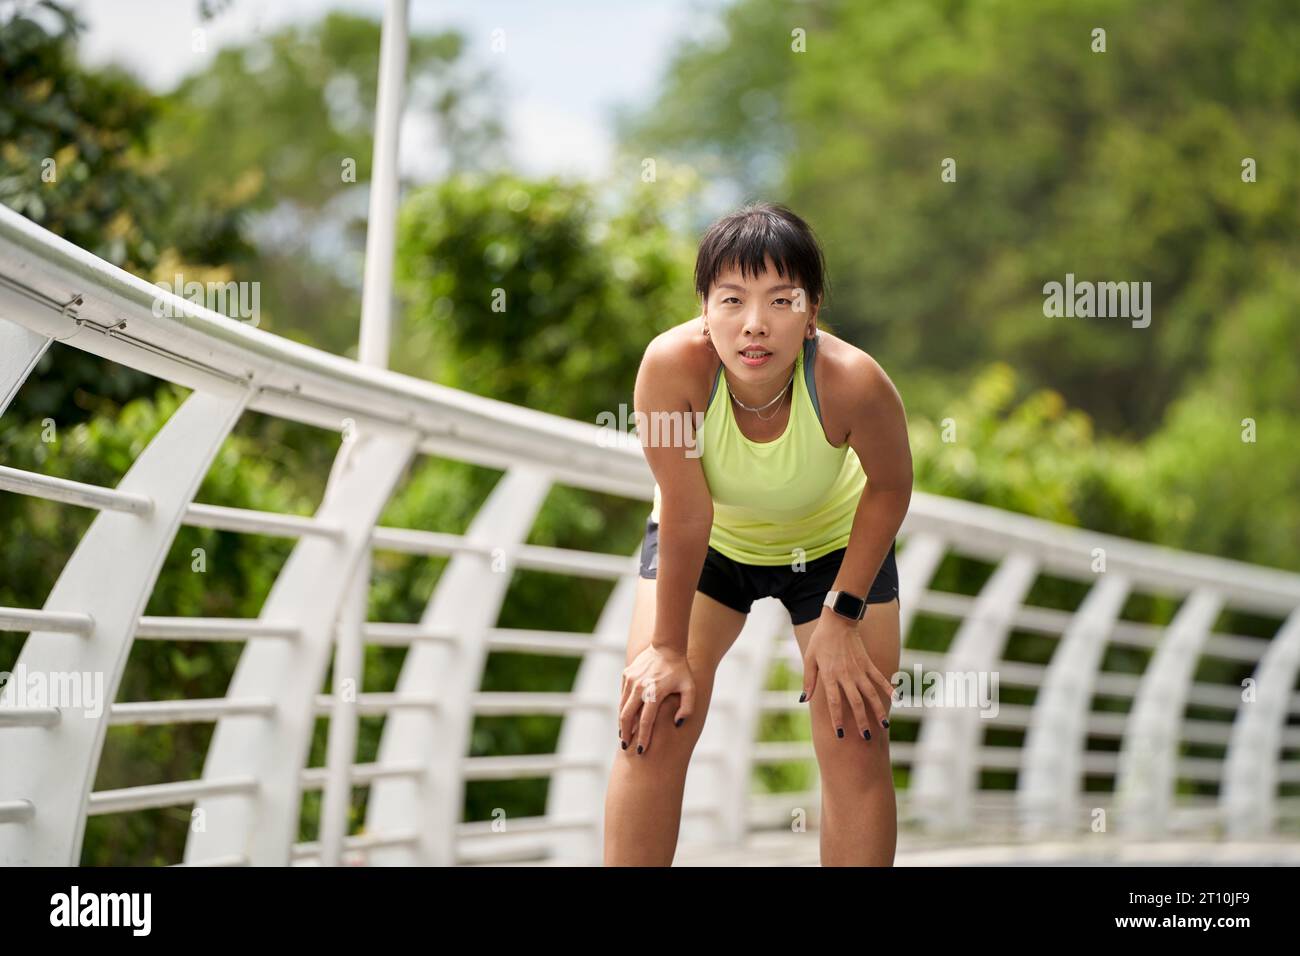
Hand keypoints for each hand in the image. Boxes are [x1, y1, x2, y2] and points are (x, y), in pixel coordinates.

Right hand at [619, 642, 695, 754]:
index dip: (643, 738)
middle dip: (625, 734)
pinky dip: (623, 708)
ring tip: (623, 735)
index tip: (641, 750)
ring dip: (622, 723)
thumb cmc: (680, 670)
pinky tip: (626, 717)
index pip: (646, 721)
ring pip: (622, 706)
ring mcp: (631, 680)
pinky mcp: (626, 675)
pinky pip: (623, 695)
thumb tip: (677, 724)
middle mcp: (640, 687)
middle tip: (625, 747)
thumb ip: (687, 708)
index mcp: (655, 692)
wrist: (667, 647)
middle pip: (627, 716)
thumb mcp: (690, 688)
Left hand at [800, 611, 892, 740]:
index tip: (840, 734)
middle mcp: (846, 675)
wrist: (838, 620)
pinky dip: (888, 688)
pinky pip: (880, 678)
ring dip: (877, 711)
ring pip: (871, 694)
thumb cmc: (820, 640)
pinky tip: (896, 700)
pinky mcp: (868, 663)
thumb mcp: (809, 659)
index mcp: (830, 675)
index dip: (837, 719)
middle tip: (866, 738)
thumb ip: (808, 680)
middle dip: (861, 721)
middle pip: (855, 702)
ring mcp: (859, 669)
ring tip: (884, 727)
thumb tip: (803, 699)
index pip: (834, 702)